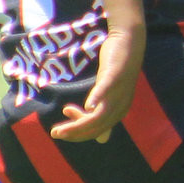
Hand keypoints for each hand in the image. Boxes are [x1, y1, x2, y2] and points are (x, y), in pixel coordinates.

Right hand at [52, 24, 141, 141]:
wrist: (128, 42)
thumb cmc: (117, 70)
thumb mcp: (109, 95)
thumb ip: (104, 115)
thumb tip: (102, 140)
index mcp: (118, 111)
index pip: (97, 131)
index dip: (79, 133)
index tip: (62, 128)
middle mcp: (121, 105)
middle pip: (97, 126)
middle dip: (75, 132)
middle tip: (55, 133)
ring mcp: (118, 91)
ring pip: (99, 115)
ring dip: (79, 122)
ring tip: (61, 128)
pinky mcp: (115, 75)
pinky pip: (106, 90)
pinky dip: (97, 98)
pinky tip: (87, 105)